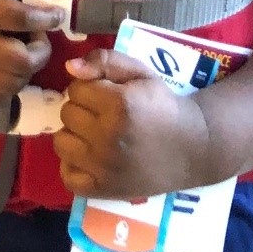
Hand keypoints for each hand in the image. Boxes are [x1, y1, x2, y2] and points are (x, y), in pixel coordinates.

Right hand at [0, 0, 55, 108]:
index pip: (19, 18)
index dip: (45, 17)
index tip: (58, 13)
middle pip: (20, 59)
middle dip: (41, 49)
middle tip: (41, 36)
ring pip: (10, 82)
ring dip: (28, 70)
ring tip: (27, 52)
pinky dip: (8, 89)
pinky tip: (9, 72)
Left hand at [54, 50, 213, 198]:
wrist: (191, 148)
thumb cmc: (162, 106)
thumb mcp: (139, 72)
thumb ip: (104, 60)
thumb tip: (69, 67)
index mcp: (118, 105)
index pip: (75, 89)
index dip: (88, 88)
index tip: (104, 94)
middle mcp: (108, 138)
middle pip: (67, 114)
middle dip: (82, 109)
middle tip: (102, 114)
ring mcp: (105, 168)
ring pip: (61, 143)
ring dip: (74, 136)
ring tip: (94, 135)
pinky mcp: (105, 190)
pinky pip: (68, 177)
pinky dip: (73, 166)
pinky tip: (90, 158)